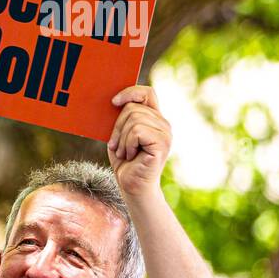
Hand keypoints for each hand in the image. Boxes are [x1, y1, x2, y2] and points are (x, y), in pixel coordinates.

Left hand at [107, 85, 170, 199]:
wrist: (131, 185)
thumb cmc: (125, 161)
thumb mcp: (120, 135)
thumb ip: (122, 118)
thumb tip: (113, 101)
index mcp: (154, 118)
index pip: (147, 93)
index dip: (130, 92)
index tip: (113, 102)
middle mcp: (163, 124)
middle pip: (133, 108)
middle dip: (117, 127)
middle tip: (117, 146)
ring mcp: (165, 134)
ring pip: (133, 119)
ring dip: (122, 139)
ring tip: (125, 152)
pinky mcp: (162, 144)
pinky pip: (137, 132)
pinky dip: (127, 144)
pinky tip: (131, 155)